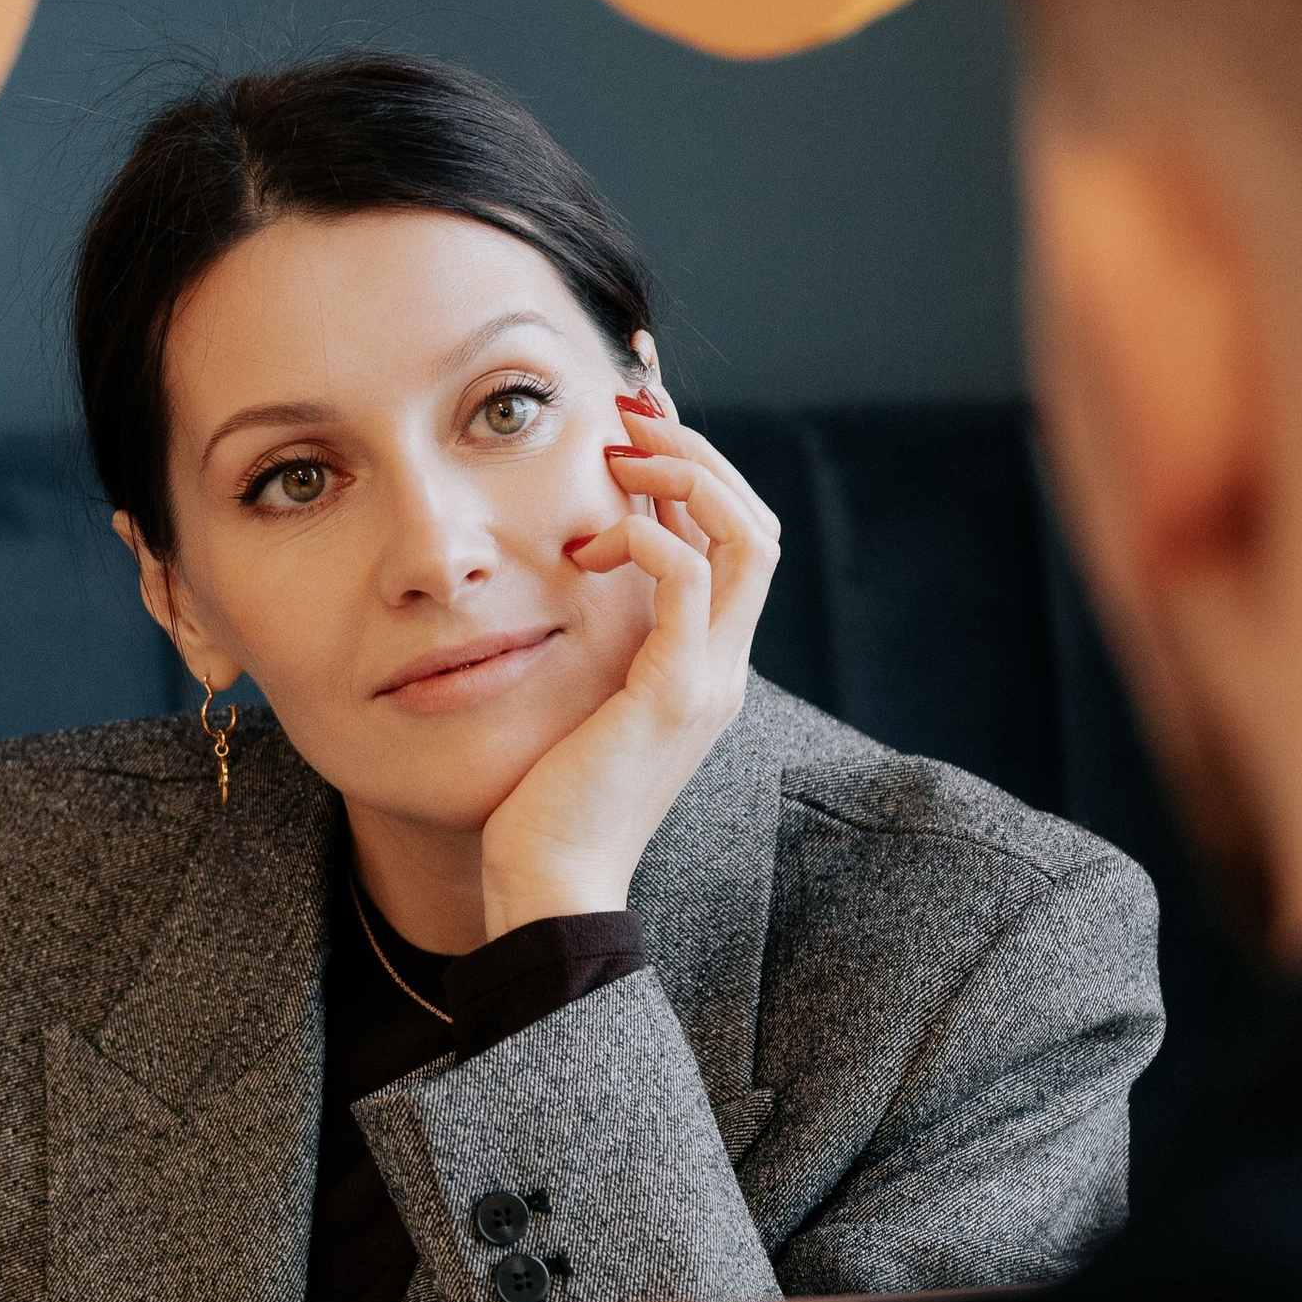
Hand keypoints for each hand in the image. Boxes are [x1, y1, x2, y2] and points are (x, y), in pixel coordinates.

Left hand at [479, 383, 781, 933]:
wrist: (549, 884)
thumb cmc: (545, 800)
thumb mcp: (575, 698)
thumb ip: (590, 640)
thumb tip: (566, 569)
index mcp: (704, 665)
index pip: (734, 541)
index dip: (698, 471)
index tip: (634, 426)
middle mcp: (723, 667)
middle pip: (756, 523)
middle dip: (697, 454)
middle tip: (629, 417)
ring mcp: (709, 680)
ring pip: (745, 537)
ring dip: (686, 476)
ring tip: (620, 455)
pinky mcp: (674, 693)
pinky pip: (689, 581)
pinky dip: (650, 537)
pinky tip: (592, 544)